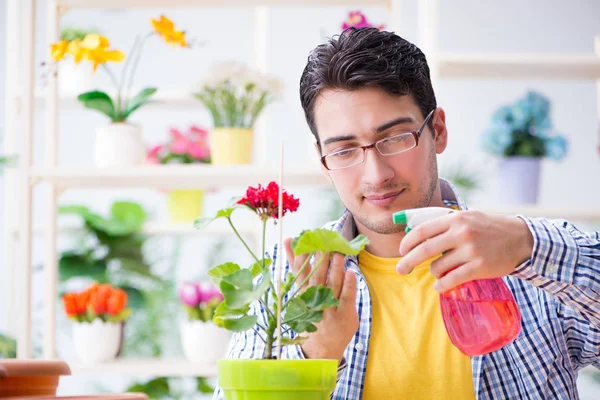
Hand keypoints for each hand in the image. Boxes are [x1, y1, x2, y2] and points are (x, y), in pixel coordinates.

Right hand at [284, 237, 357, 362]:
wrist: (320, 348)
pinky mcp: (344, 314)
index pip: (300, 273)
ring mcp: (329, 308)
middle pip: (316, 278)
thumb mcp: (300, 292)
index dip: (300, 258)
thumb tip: (288, 241)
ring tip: (338, 254)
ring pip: (332, 286)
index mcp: (303, 294)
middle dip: (319, 261)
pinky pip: (346, 298)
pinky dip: (349, 286)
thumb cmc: (311, 313)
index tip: (302, 241)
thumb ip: (297, 267)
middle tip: (323, 244)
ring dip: (335, 269)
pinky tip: (351, 273)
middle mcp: (314, 300)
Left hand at [396, 210, 533, 292]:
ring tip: (439, 273)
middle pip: (425, 249)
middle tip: (400, 269)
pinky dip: (442, 285)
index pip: (422, 230)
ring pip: (438, 267)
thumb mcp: (467, 217)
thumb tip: (414, 231)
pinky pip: (452, 280)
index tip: (401, 250)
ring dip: (434, 273)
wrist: (522, 239)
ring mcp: (471, 250)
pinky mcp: (480, 267)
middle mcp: (462, 232)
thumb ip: (445, 223)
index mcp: (456, 218)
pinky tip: (441, 286)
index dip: (407, 241)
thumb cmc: (490, 227)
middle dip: (408, 261)